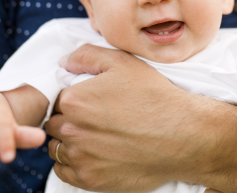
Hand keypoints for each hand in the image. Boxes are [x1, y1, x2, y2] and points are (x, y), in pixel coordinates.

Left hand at [45, 44, 199, 191]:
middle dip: (68, 119)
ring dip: (68, 142)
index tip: (89, 102)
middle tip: (93, 118)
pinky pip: (64, 171)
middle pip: (54, 123)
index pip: (56, 99)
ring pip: (57, 148)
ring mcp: (81, 157)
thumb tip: (65, 62)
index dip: (72, 98)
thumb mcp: (123, 63)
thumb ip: (87, 56)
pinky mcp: (91, 179)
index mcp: (75, 100)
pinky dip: (72, 163)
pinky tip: (92, 154)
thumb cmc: (155, 97)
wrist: (183, 135)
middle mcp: (72, 130)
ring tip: (94, 136)